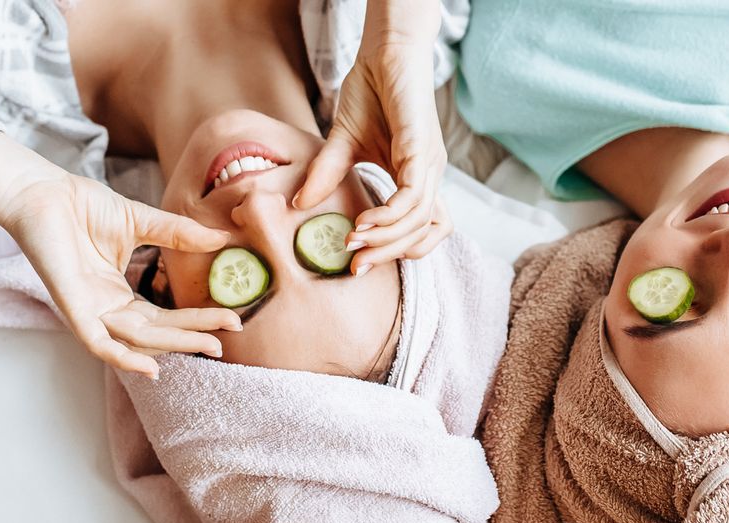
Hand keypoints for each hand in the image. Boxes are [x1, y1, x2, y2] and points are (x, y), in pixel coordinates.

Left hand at [0, 134, 239, 378]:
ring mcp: (90, 311)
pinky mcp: (72, 307)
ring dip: (176, 344)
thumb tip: (222, 239)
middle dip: (194, 337)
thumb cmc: (83, 206)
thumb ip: (180, 235)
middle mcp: (106, 309)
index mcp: (119, 294)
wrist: (44, 191)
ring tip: (210, 344)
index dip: (197, 320)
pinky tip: (152, 368)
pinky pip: (99, 344)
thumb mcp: (143, 221)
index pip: (165, 317)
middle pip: (157, 334)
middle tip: (228, 337)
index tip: (231, 319)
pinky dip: (124, 359)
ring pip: (138, 341)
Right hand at [294, 1, 451, 274]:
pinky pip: (413, 197)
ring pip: (417, 221)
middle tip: (354, 264)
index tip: (358, 260)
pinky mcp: (423, 151)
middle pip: (421, 234)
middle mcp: (429, 176)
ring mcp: (430, 165)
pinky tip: (364, 221)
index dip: (394, 250)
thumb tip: (298, 204)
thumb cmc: (371, 91)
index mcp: (415, 178)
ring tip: (353, 242)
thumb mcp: (343, 141)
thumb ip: (327, 174)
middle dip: (387, 254)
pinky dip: (390, 216)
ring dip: (386, 239)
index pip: (421, 231)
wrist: (384, 52)